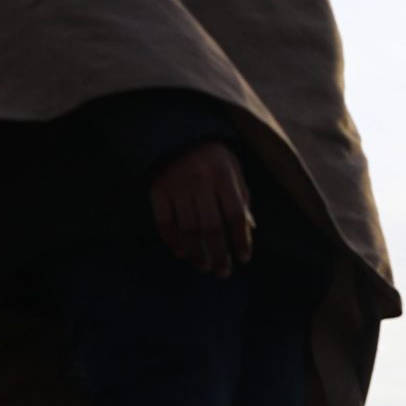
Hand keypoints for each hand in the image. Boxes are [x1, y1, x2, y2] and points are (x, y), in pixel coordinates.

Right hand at [148, 141, 253, 276]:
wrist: (176, 133)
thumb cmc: (213, 156)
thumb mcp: (234, 169)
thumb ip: (241, 197)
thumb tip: (247, 230)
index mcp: (223, 176)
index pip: (235, 215)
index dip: (240, 239)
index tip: (243, 258)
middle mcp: (200, 182)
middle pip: (211, 227)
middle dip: (218, 254)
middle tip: (222, 272)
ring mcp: (177, 187)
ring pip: (188, 229)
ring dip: (197, 252)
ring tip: (204, 266)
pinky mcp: (158, 191)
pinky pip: (164, 222)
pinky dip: (172, 240)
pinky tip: (181, 252)